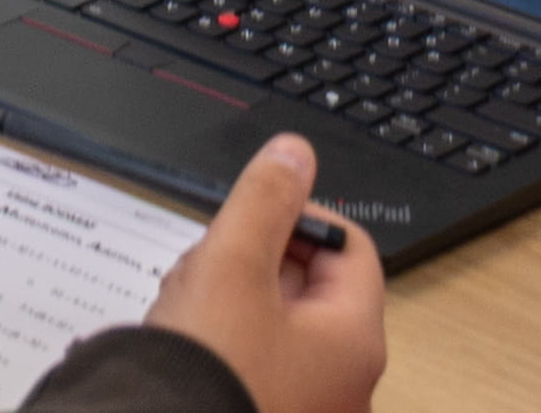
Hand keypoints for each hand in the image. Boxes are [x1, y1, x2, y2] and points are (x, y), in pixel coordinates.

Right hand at [140, 135, 384, 412]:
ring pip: (276, 326)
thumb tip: (296, 154)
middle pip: (311, 288)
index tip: (251, 217)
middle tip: (210, 264)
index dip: (301, 218)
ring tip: (187, 306)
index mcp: (354, 339)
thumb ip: (266, 199)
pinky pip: (257, 365)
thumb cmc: (208, 363)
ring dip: (231, 300)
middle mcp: (346, 383)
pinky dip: (224, 343)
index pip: (350, 248)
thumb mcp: (233, 261)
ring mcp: (309, 407)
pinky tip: (185, 341)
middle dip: (254, 260)